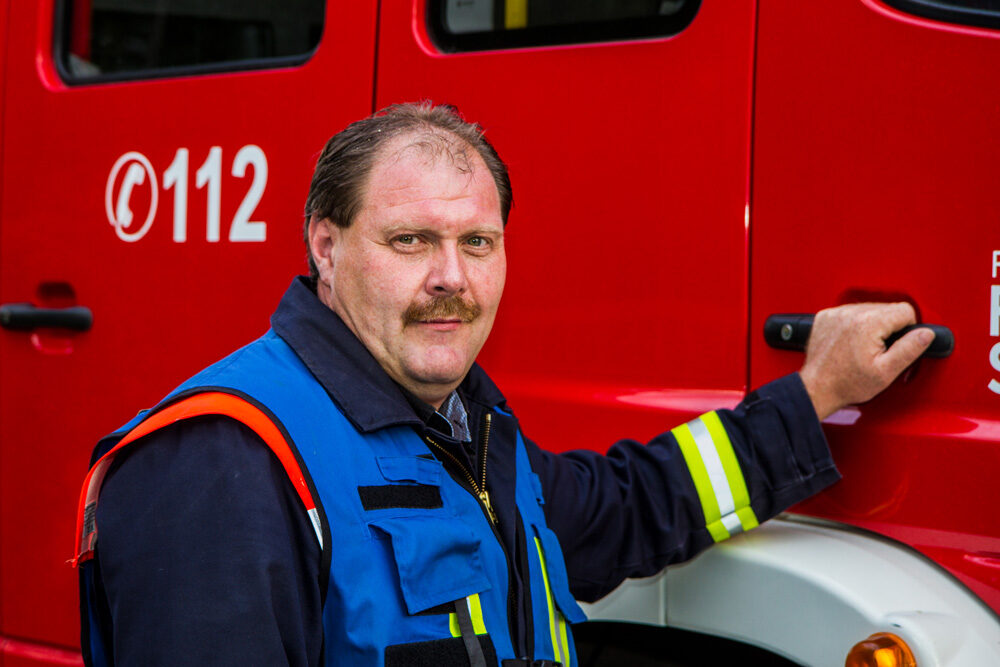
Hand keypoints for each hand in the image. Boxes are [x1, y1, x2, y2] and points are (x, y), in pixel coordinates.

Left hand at [799, 303, 934, 419]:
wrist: (817, 387)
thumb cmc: (848, 383)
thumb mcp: (886, 371)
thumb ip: (909, 349)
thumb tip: (926, 334)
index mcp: (868, 323)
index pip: (905, 310)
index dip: (908, 329)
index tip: (898, 344)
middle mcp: (850, 313)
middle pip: (887, 308)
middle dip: (890, 328)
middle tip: (880, 350)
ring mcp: (836, 313)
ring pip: (870, 308)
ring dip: (873, 325)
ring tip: (865, 347)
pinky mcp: (826, 317)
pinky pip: (850, 312)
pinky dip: (855, 324)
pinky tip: (852, 342)